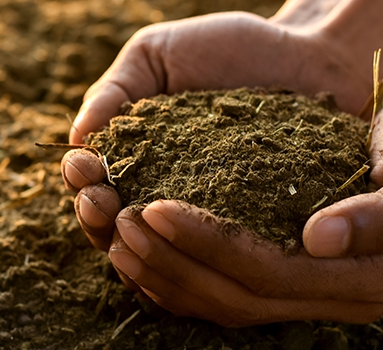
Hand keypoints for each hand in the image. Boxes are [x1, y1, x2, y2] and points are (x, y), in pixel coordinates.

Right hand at [62, 9, 374, 250]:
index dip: (81, 178)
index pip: (93, 178)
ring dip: (131, 247)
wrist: (308, 57)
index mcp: (133, 155)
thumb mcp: (158, 55)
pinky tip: (175, 259)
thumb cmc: (229, 50)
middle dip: (96, 215)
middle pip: (113, 222)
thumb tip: (74, 138)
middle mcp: (159, 192)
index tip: (85, 169)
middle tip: (101, 203)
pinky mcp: (241, 236)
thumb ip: (114, 90)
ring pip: (152, 251)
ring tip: (128, 229)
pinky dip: (184, 266)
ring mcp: (199, 218)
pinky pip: (206, 261)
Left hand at [107, 85, 382, 325]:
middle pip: (236, 296)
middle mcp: (333, 294)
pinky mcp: (291, 271)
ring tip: (117, 235)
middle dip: (172, 263)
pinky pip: (226, 286)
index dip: (207, 244)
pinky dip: (182, 271)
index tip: (156, 207)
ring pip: (224, 300)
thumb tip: (318, 241)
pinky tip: (146, 246)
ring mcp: (310, 288)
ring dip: (166, 273)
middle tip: (121, 223)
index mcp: (366, 277)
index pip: (268, 273)